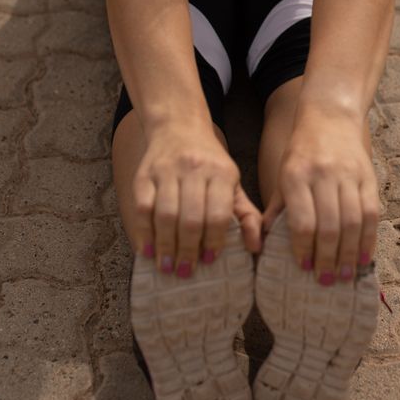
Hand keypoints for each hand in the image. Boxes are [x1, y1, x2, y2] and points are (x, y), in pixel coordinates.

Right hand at [132, 122, 261, 274]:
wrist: (179, 127)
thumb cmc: (210, 163)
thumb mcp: (233, 183)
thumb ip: (247, 215)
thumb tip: (257, 248)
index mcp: (221, 173)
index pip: (218, 213)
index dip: (214, 240)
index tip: (209, 261)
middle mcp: (194, 169)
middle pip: (191, 217)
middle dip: (188, 249)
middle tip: (185, 272)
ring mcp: (167, 171)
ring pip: (165, 214)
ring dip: (165, 245)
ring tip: (166, 266)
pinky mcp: (144, 174)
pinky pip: (142, 207)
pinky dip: (144, 231)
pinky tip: (147, 250)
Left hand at [262, 113, 379, 283]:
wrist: (330, 116)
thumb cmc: (301, 151)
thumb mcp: (282, 173)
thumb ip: (277, 207)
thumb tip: (262, 243)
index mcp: (296, 175)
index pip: (302, 219)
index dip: (303, 247)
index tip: (304, 267)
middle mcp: (323, 175)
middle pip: (329, 225)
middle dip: (327, 258)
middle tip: (324, 281)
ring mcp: (348, 175)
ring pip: (352, 222)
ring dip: (349, 254)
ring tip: (343, 276)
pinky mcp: (368, 176)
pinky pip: (371, 213)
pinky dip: (368, 239)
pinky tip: (363, 257)